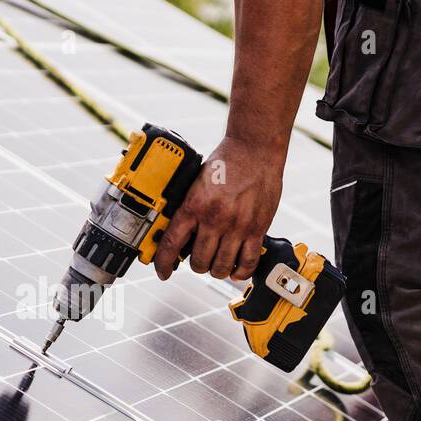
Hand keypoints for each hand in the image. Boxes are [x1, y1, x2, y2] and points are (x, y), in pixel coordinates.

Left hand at [152, 136, 283, 282]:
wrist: (254, 149)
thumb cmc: (226, 163)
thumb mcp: (197, 183)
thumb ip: (190, 207)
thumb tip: (180, 233)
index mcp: (194, 205)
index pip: (172, 243)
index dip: (164, 263)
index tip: (163, 272)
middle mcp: (215, 218)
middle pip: (199, 262)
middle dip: (196, 265)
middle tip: (199, 259)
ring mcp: (237, 226)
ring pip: (222, 267)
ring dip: (217, 270)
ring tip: (217, 263)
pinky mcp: (257, 229)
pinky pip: (248, 262)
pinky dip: (241, 271)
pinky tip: (237, 268)